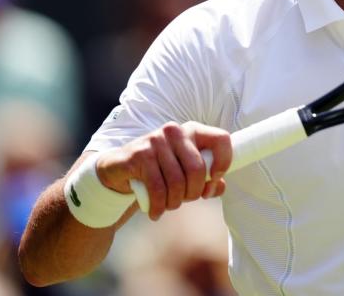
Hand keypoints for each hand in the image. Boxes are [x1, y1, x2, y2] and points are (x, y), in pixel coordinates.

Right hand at [95, 122, 231, 220]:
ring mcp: (156, 141)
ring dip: (175, 202)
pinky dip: (159, 206)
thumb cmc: (160, 169)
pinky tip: (156, 213)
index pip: (222, 139)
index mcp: (193, 130)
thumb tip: (219, 187)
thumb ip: (207, 179)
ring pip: (177, 181)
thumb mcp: (185, 171)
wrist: (119, 168)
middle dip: (193, 193)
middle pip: (198, 169)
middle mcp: (176, 131)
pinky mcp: (139, 155)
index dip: (224, 163)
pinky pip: (157, 188)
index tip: (213, 181)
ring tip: (169, 206)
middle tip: (185, 201)